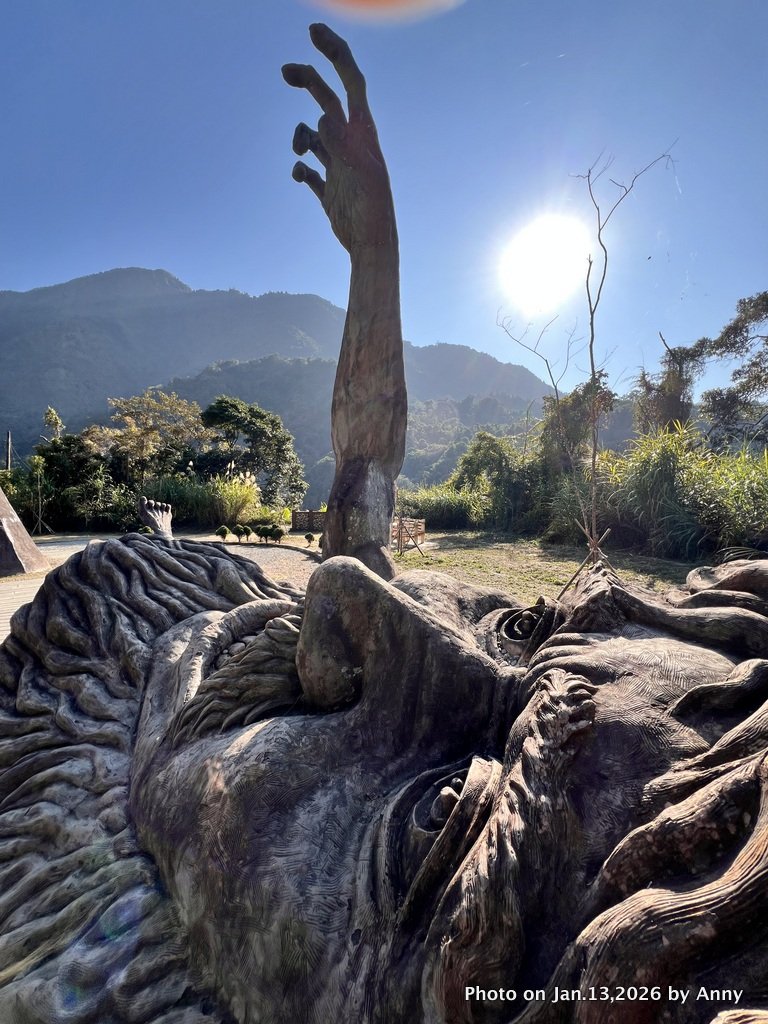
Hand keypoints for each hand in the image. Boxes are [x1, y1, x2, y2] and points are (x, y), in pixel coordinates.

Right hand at [282, 24, 396, 253]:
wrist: (371, 246)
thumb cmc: (372, 212)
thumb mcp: (360, 176)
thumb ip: (342, 146)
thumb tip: (322, 117)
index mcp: (363, 133)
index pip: (350, 82)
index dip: (334, 54)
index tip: (313, 32)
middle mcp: (350, 144)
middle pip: (326, 99)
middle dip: (307, 81)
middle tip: (283, 71)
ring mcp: (338, 165)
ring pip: (311, 134)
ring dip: (298, 137)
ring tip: (299, 154)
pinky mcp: (329, 188)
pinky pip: (307, 169)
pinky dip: (298, 168)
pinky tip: (298, 176)